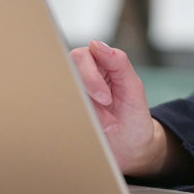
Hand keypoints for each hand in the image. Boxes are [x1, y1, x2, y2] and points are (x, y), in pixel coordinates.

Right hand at [70, 40, 169, 176]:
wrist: (131, 149)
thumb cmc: (133, 116)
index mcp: (100, 64)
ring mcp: (72, 93)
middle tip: (105, 109)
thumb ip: (119, 63)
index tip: (106, 98)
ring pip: (64, 95)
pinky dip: (80, 123)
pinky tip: (96, 130)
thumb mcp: (134, 88)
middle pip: (68, 73)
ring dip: (88, 113)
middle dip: (87, 96)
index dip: (90, 77)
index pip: (82, 57)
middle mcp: (82, 76)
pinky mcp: (65, 112)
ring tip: (109, 125)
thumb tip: (96, 44)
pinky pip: (59, 113)